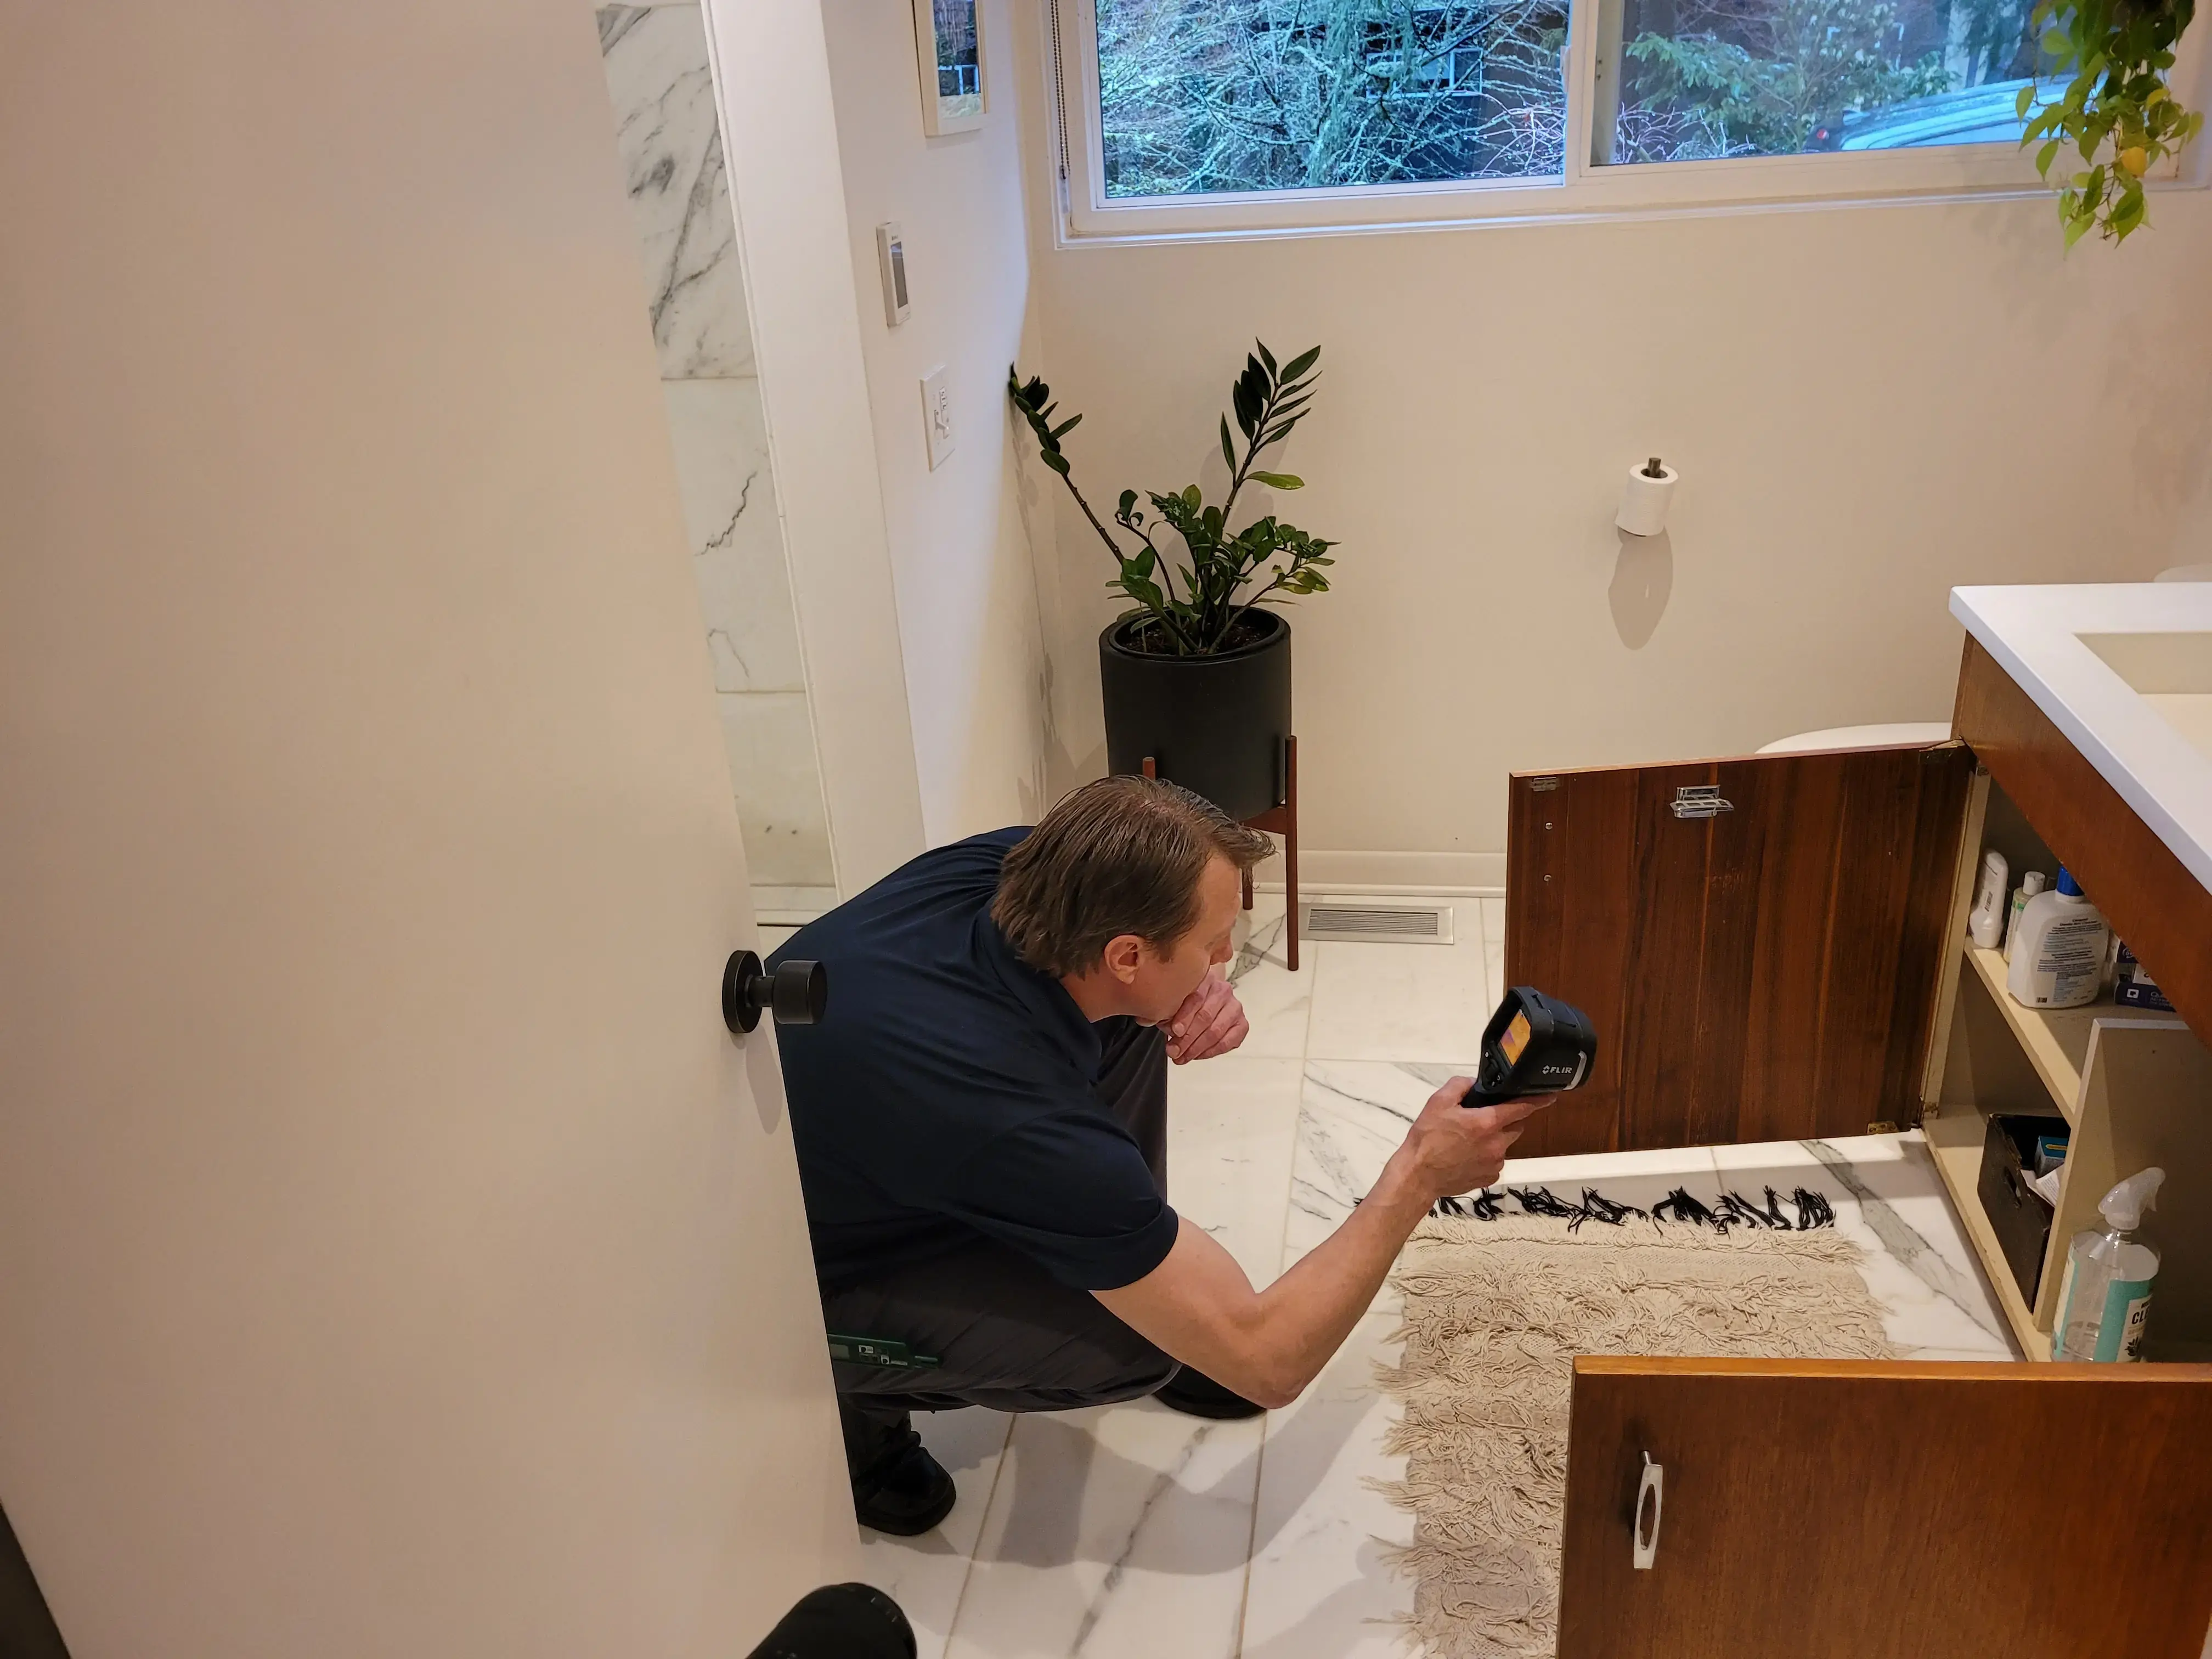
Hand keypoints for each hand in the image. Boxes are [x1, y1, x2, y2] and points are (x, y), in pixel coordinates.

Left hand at [1164, 969, 1247, 1063]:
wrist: (1207, 1002)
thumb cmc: (1187, 1002)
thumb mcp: (1175, 1003)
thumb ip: (1169, 1013)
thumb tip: (1170, 1030)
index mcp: (1206, 979)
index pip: (1196, 997)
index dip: (1184, 1016)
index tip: (1174, 1031)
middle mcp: (1223, 991)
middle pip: (1206, 1017)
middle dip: (1187, 1038)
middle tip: (1174, 1050)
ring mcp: (1235, 1008)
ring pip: (1216, 1031)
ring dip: (1196, 1048)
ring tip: (1182, 1056)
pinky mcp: (1242, 1025)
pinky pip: (1226, 1043)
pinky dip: (1210, 1052)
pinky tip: (1197, 1055)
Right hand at [1395, 1076, 1554, 1199]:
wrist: (1418, 1175)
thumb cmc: (1427, 1138)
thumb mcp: (1438, 1102)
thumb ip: (1460, 1085)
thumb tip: (1474, 1083)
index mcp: (1487, 1122)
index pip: (1522, 1107)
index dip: (1537, 1100)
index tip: (1549, 1096)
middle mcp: (1497, 1144)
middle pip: (1515, 1126)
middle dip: (1504, 1120)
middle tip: (1480, 1120)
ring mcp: (1495, 1163)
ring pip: (1504, 1144)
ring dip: (1494, 1139)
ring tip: (1468, 1141)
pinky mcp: (1489, 1177)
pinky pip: (1495, 1162)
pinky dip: (1486, 1157)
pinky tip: (1466, 1157)